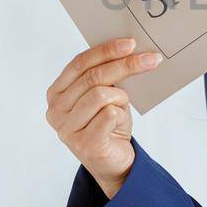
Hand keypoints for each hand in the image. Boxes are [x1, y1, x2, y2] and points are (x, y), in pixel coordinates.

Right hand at [46, 38, 161, 197]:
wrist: (113, 162)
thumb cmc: (108, 125)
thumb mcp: (104, 95)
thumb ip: (105, 76)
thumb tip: (129, 49)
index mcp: (56, 93)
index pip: (79, 63)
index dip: (105, 51)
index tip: (130, 43)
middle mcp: (55, 111)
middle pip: (93, 77)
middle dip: (125, 65)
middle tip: (151, 59)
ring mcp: (67, 129)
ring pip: (101, 95)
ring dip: (120, 97)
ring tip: (123, 106)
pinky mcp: (84, 144)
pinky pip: (109, 115)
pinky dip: (121, 115)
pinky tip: (118, 124)